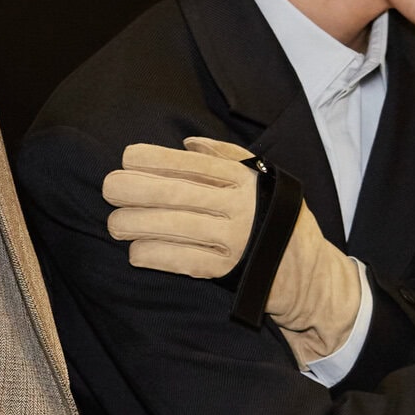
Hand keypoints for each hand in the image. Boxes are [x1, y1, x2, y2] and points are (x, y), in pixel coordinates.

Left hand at [105, 138, 362, 368]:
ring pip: (173, 226)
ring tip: (115, 224)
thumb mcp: (261, 178)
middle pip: (175, 193)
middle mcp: (237, 205)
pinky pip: (182, 261)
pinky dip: (154, 255)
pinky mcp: (227, 270)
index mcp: (242, 178)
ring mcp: (232, 239)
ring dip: (136, 224)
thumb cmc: (274, 217)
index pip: (190, 163)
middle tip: (109, 189)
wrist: (305, 271)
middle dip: (134, 189)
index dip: (154, 159)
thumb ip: (224, 157)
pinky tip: (135, 252)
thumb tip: (186, 144)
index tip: (126, 158)